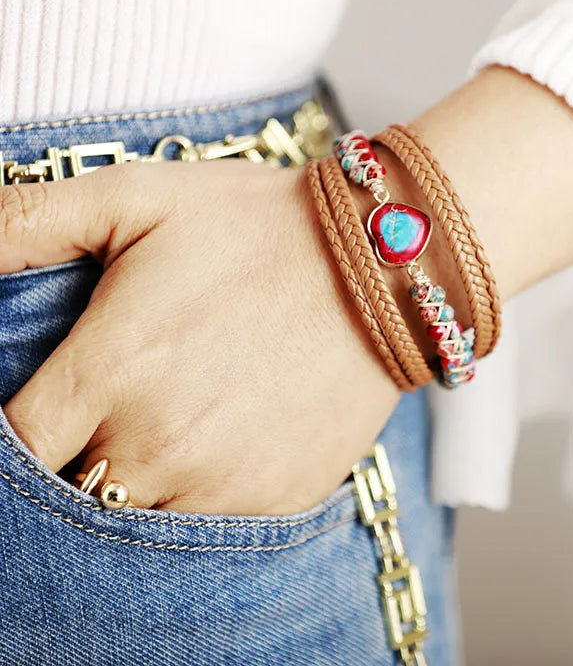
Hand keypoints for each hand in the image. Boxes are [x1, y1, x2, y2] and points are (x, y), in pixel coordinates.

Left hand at [0, 160, 399, 514]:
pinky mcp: (275, 499)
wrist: (379, 263)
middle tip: (108, 412)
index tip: (42, 414)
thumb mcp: (139, 197)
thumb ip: (29, 222)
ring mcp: (221, 481)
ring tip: (162, 426)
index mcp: (111, 368)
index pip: (10, 450)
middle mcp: (158, 441)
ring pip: (134, 523)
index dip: (11, 440)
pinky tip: (215, 443)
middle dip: (72, 460)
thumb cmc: (258, 226)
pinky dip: (195, 498)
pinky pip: (206, 531)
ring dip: (133, 484)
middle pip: (66, 496)